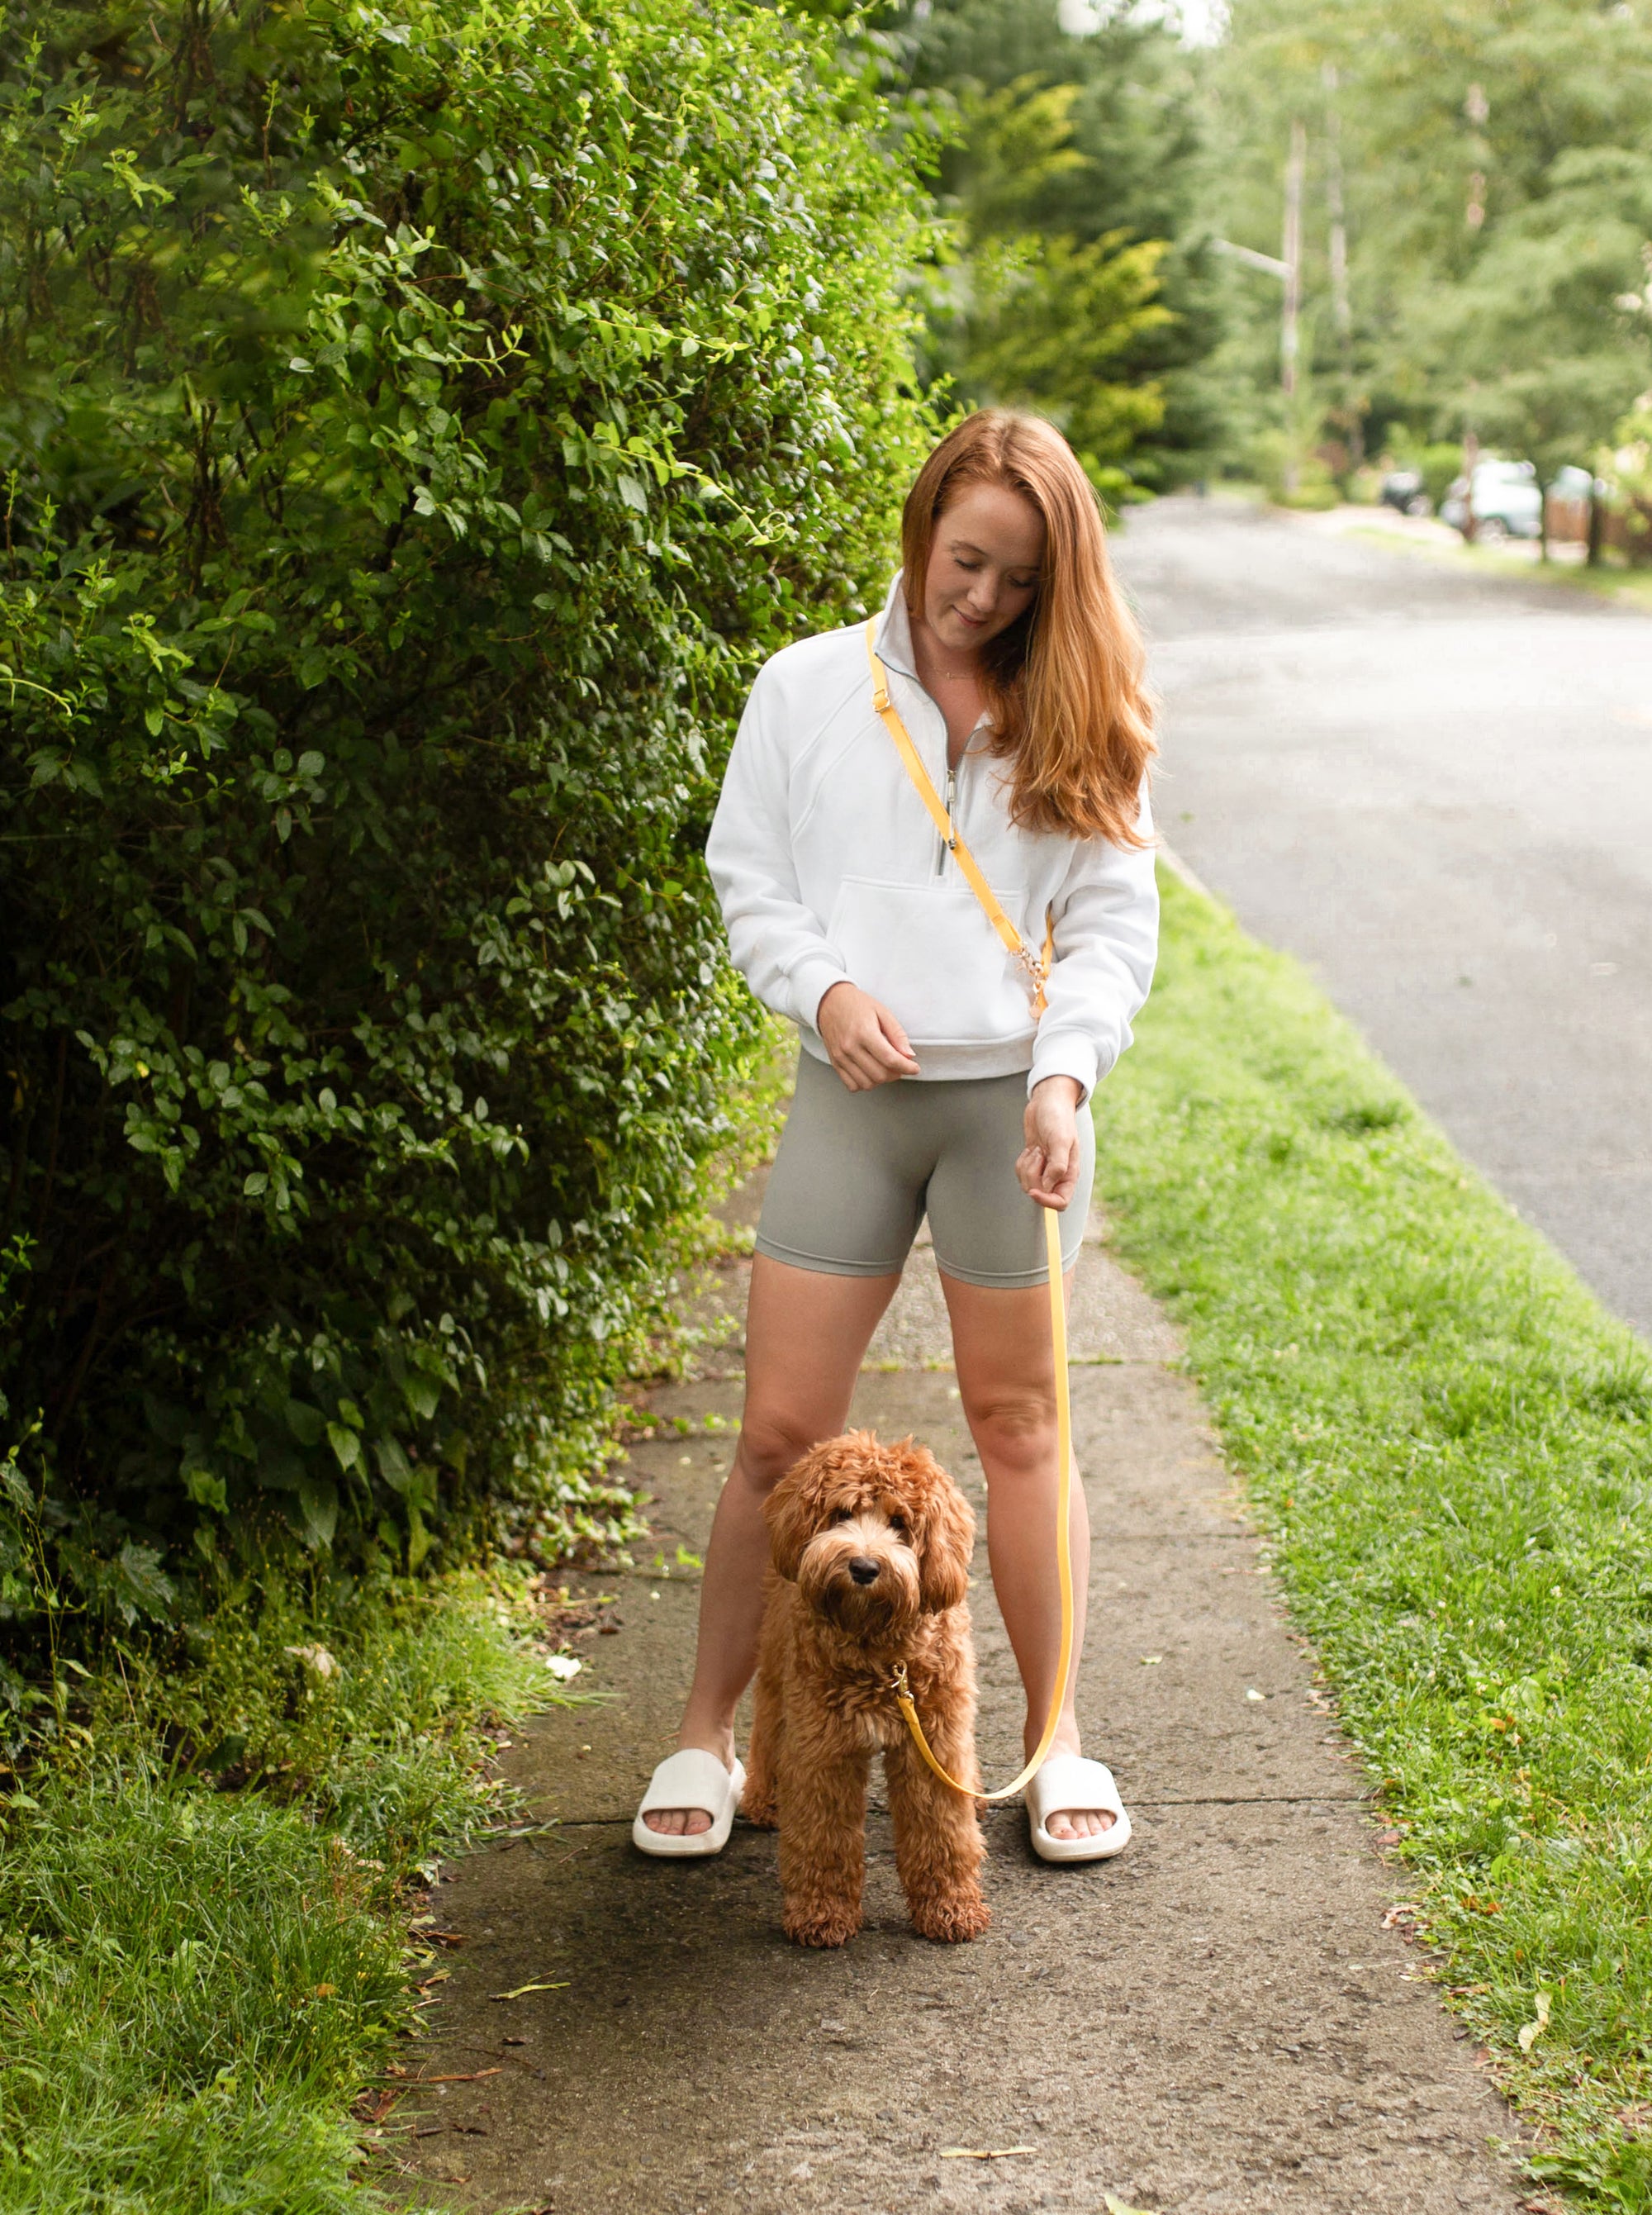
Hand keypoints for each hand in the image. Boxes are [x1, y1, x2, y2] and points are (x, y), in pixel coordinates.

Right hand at [817, 981, 920, 1089]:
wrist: (829, 1002)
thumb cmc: (856, 1005)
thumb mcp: (882, 1012)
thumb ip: (897, 1035)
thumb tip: (909, 1055)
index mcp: (864, 1032)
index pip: (889, 1059)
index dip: (906, 1067)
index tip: (914, 1068)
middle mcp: (850, 1047)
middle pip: (880, 1074)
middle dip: (896, 1073)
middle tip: (900, 1064)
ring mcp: (841, 1057)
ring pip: (867, 1083)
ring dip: (882, 1080)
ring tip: (886, 1067)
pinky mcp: (835, 1063)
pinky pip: (852, 1085)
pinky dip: (865, 1083)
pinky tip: (871, 1072)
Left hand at [1018, 1076, 1082, 1209]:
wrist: (1047, 1102)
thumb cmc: (1058, 1118)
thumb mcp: (1061, 1140)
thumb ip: (1058, 1166)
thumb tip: (1048, 1187)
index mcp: (1069, 1173)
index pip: (1061, 1202)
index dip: (1046, 1201)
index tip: (1034, 1191)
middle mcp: (1058, 1174)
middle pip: (1040, 1193)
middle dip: (1033, 1176)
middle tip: (1039, 1154)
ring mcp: (1044, 1169)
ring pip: (1027, 1183)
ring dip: (1027, 1167)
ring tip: (1036, 1149)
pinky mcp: (1033, 1163)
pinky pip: (1021, 1173)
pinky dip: (1022, 1162)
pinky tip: (1030, 1148)